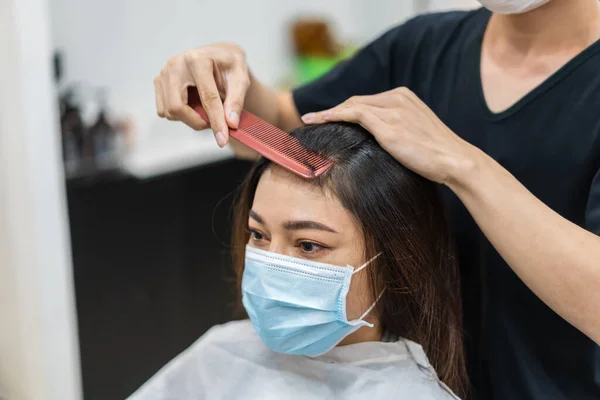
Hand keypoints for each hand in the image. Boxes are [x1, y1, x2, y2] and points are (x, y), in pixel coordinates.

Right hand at [154, 43, 250, 146]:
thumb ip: (236, 100)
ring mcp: (164, 72)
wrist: (218, 56)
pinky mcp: (159, 81)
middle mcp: (176, 64)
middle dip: (196, 122)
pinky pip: (164, 110)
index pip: (206, 98)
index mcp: (198, 60)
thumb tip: (230, 123)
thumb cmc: (230, 66)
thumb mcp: (241, 78)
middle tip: (213, 123)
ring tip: (206, 109)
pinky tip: (193, 104)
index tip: (222, 140)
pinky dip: (180, 114)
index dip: (216, 121)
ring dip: (189, 118)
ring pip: (169, 111)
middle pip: (177, 107)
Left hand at [301, 87, 479, 185]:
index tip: (330, 119)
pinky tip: (319, 121)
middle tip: (314, 119)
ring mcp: (392, 108)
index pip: (368, 101)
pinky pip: (352, 113)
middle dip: (334, 110)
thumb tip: (376, 145)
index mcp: (405, 98)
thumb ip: (396, 132)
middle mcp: (397, 97)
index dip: (346, 110)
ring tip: (311, 121)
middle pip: (357, 101)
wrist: (455, 161)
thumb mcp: (414, 137)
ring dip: (328, 113)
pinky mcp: (387, 122)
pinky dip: (333, 115)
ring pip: (351, 105)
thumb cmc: (437, 157)